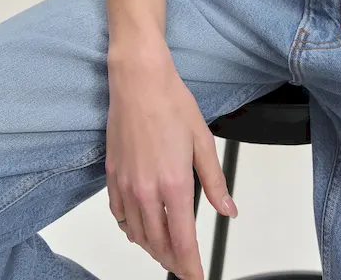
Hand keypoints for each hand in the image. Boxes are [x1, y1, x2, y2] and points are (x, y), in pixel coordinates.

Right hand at [105, 55, 236, 278]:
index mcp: (173, 184)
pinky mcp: (112, 176)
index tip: (197, 277)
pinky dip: (131, 229)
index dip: (191, 266)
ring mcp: (126, 185)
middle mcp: (146, 191)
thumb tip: (228, 209)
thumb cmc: (171, 102)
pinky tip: (140, 229)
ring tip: (167, 252)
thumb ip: (214, 181)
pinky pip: (119, 216)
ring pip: (137, 235)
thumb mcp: (203, 140)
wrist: (138, 80)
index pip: (182, 242)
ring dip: (153, 248)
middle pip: (158, 244)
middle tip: (186, 267)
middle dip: (173, 261)